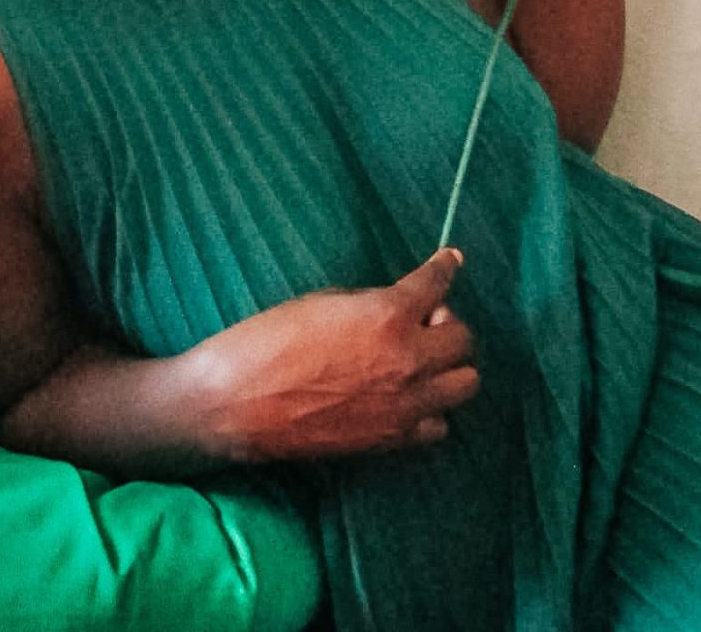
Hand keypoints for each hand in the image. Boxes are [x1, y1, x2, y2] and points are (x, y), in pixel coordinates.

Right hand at [191, 249, 478, 463]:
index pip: (436, 285)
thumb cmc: (268, 341)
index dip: (445, 268)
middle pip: (463, 339)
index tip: (450, 261)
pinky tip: (407, 398)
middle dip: (447, 322)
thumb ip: (369, 304)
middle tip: (422, 319)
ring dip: (448, 366)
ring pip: (464, 384)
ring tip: (420, 360)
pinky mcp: (392, 440)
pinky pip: (438, 424)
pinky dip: (430, 408)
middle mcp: (408, 360)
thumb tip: (394, 308)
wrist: (236, 403)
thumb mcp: (322, 302)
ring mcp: (405, 405)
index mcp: (387, 316)